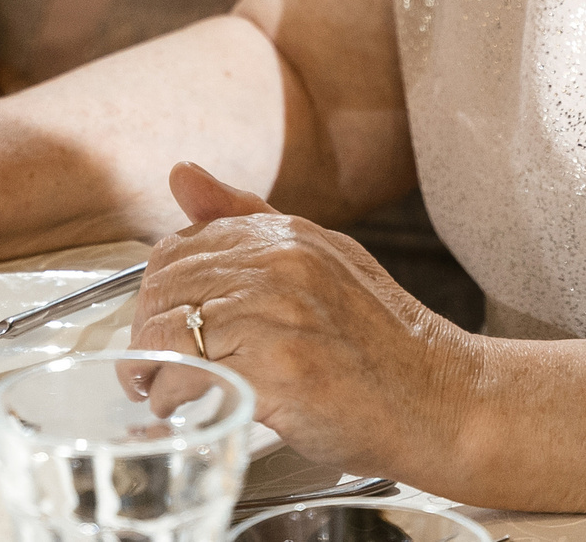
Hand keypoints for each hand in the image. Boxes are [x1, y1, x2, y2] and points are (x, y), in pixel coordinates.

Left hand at [130, 164, 477, 479]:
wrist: (440, 398)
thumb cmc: (382, 341)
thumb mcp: (321, 258)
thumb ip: (247, 217)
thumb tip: (181, 173)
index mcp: (285, 233)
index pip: (178, 248)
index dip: (157, 294)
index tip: (160, 327)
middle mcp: (277, 263)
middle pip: (166, 290)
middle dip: (146, 334)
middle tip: (149, 370)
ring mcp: (277, 314)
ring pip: (169, 333)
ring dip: (152, 372)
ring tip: (161, 394)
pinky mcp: (277, 369)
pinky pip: (191, 378)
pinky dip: (174, 401)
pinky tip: (186, 412)